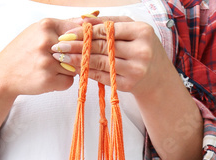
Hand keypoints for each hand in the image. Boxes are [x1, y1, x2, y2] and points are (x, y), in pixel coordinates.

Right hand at [0, 17, 89, 98]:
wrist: (3, 74)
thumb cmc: (22, 52)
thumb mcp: (38, 31)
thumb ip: (64, 26)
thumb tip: (90, 20)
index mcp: (45, 26)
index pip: (79, 31)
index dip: (80, 41)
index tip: (74, 46)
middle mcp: (46, 42)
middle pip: (79, 49)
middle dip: (74, 56)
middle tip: (59, 59)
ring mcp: (47, 62)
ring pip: (75, 67)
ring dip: (67, 70)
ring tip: (49, 69)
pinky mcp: (47, 80)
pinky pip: (69, 82)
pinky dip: (62, 82)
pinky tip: (48, 78)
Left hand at [50, 17, 170, 97]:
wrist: (157, 77)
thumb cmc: (141, 48)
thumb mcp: (131, 31)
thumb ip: (108, 23)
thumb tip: (83, 19)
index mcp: (142, 32)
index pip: (108, 30)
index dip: (85, 32)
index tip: (67, 33)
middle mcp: (141, 50)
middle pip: (102, 46)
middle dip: (77, 46)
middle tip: (58, 45)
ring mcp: (135, 69)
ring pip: (99, 62)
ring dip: (77, 60)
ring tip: (61, 57)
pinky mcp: (127, 84)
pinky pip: (101, 76)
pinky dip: (85, 71)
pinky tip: (73, 67)